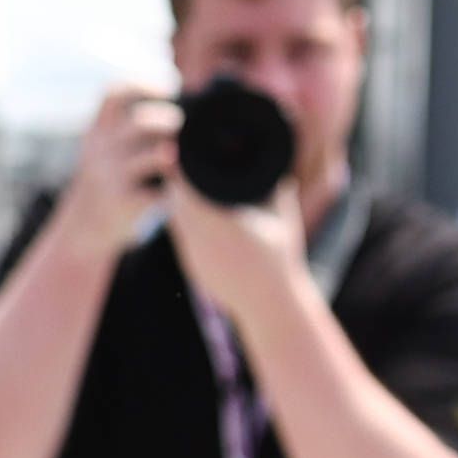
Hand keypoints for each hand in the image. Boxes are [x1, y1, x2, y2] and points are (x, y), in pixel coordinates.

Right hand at [60, 81, 183, 261]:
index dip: (143, 86)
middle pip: (142, 122)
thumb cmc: (104, 183)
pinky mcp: (124, 202)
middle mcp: (102, 150)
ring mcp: (112, 177)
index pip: (115, 94)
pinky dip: (173, 192)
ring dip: (176, 154)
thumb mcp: (101, 150)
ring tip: (177, 158)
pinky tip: (173, 194)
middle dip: (169, 120)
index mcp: (98, 133)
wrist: (81, 230)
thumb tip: (173, 104)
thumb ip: (127, 128)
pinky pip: (161, 192)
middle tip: (180, 127)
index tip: (167, 89)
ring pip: (158, 155)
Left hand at [160, 160, 314, 348]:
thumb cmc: (280, 259)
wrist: (270, 306)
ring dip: (182, 205)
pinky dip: (188, 226)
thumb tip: (280, 158)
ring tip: (195, 189)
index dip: (181, 167)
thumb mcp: (283, 217)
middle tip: (186, 164)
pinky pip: (183, 239)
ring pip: (175, 221)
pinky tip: (200, 219)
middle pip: (174, 202)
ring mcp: (193, 257)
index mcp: (219, 223)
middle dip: (180, 183)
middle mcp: (200, 239)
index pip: (184, 187)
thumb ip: (277, 185)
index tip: (181, 151)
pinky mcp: (193, 269)